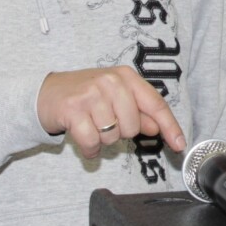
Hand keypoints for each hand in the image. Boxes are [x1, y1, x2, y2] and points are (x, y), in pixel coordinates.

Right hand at [37, 67, 185, 159]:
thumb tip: (158, 128)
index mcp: (126, 77)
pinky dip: (90, 149)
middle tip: (104, 122)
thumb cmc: (85, 96)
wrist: (45, 94)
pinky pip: (92, 142)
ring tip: (91, 125)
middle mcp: (110, 81)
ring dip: (102, 139)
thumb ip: (139, 113)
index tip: (179, 145)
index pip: (155, 104)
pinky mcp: (73, 109)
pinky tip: (84, 140)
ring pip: (112, 136)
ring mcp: (91, 94)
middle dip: (120, 132)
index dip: (170, 127)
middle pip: (133, 126)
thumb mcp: (115, 98)